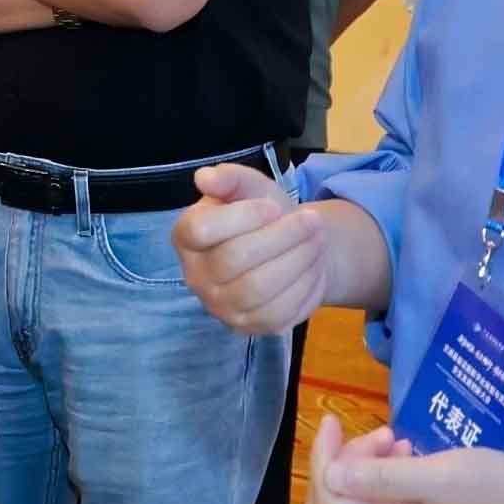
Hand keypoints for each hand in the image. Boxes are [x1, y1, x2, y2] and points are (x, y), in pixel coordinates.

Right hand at [174, 163, 331, 336]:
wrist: (291, 250)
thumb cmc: (264, 216)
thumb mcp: (251, 188)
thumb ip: (230, 178)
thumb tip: (204, 177)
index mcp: (186, 238)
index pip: (200, 230)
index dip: (242, 217)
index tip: (273, 207)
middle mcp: (195, 276)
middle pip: (235, 259)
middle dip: (283, 236)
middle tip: (313, 221)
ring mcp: (220, 306)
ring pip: (258, 288)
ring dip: (298, 260)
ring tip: (318, 240)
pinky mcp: (249, 327)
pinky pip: (279, 311)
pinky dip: (304, 285)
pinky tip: (314, 266)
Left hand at [302, 414, 503, 503]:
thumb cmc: (494, 490)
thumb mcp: (437, 477)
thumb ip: (380, 477)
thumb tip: (330, 473)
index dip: (324, 462)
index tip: (332, 420)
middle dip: (341, 464)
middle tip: (375, 435)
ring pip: (354, 498)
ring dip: (364, 464)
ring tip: (395, 439)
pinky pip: (377, 497)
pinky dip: (381, 471)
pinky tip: (404, 450)